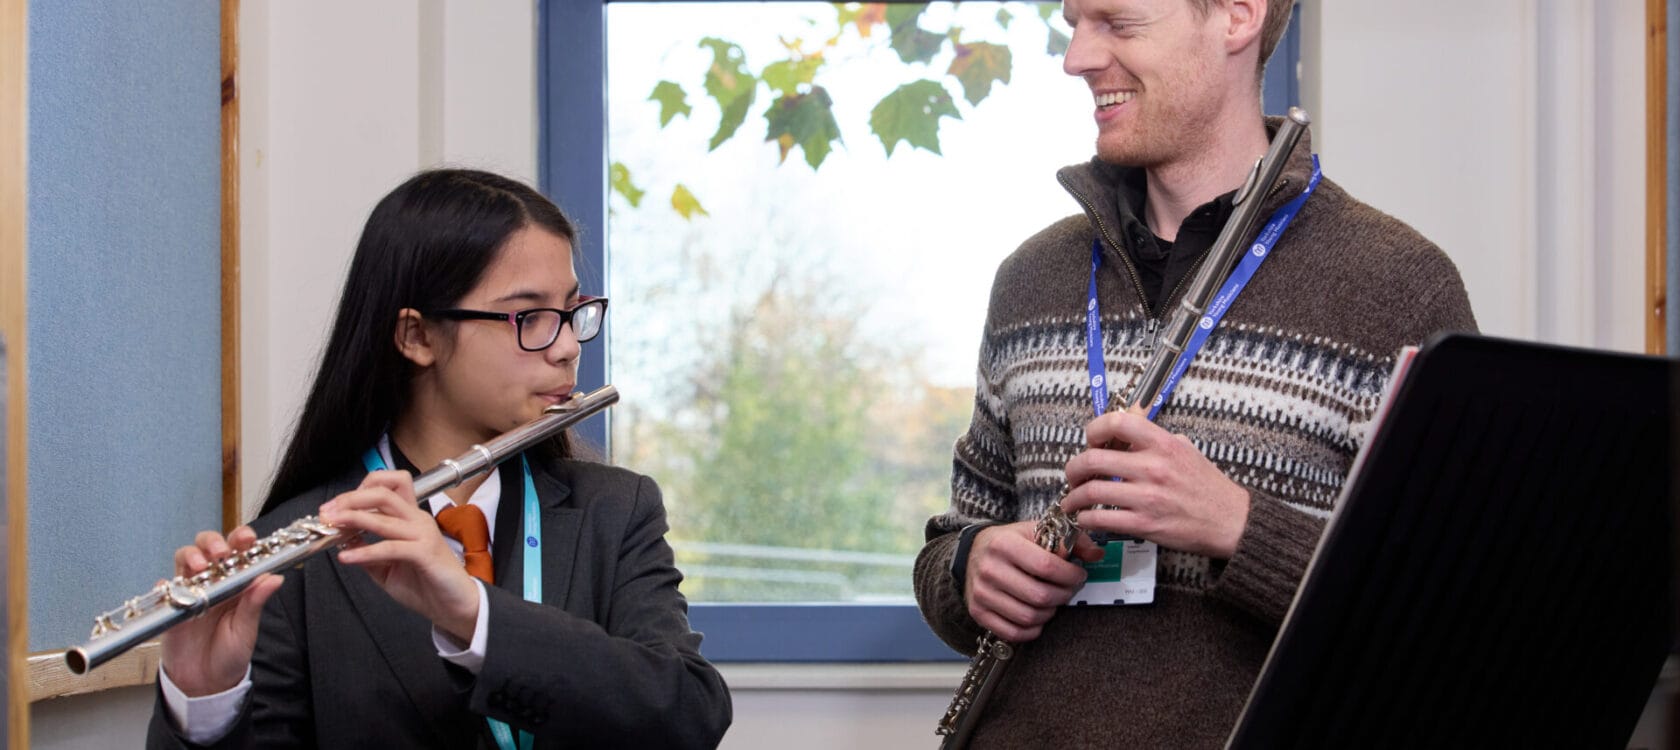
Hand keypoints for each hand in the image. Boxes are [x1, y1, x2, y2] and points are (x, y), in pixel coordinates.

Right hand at [159, 527, 284, 696]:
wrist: (205, 682)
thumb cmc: (230, 654)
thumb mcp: (246, 629)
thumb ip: (255, 603)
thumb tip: (274, 578)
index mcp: (237, 583)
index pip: (239, 551)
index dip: (241, 539)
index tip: (247, 538)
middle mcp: (213, 581)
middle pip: (208, 547)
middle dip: (213, 542)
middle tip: (221, 553)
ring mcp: (190, 591)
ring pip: (184, 560)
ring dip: (191, 556)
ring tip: (200, 566)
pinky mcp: (170, 606)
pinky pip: (163, 588)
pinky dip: (165, 584)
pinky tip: (172, 588)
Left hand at [321, 471, 480, 641]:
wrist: (453, 606)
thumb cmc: (426, 585)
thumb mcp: (388, 568)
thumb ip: (368, 554)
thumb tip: (344, 543)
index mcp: (411, 519)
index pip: (389, 486)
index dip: (360, 490)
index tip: (336, 506)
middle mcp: (418, 520)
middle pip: (383, 493)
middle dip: (350, 499)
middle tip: (328, 512)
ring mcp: (423, 534)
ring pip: (384, 516)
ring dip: (353, 518)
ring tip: (333, 525)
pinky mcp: (425, 553)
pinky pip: (390, 547)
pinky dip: (365, 551)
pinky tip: (347, 557)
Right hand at [964, 521, 1099, 642]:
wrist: (973, 552)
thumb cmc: (1009, 542)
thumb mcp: (1035, 531)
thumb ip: (1068, 540)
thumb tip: (1096, 554)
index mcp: (1004, 544)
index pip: (1046, 566)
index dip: (1070, 575)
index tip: (1079, 575)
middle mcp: (990, 569)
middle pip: (1040, 596)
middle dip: (1064, 596)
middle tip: (1069, 590)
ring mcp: (982, 593)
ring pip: (1029, 617)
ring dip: (1050, 613)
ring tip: (1053, 601)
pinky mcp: (978, 612)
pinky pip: (1013, 632)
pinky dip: (1032, 630)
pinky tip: (1038, 616)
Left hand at [1060, 407, 1250, 558]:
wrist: (1231, 521)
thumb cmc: (1208, 486)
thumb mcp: (1186, 450)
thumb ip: (1157, 439)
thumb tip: (1128, 434)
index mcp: (1162, 444)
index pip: (1116, 422)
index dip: (1094, 430)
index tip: (1090, 441)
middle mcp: (1152, 467)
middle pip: (1093, 460)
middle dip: (1074, 468)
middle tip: (1073, 475)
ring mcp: (1147, 497)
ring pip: (1091, 492)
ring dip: (1074, 497)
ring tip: (1072, 501)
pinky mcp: (1144, 524)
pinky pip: (1101, 519)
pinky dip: (1086, 519)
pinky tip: (1086, 519)